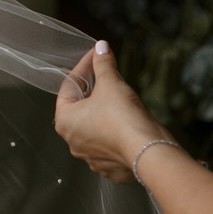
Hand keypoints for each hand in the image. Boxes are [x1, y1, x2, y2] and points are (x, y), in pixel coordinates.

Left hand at [54, 41, 171, 182]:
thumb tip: (101, 46)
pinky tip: (127, 122)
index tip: (95, 56)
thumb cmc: (123, 118)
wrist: (148, 152)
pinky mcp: (110, 167)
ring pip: (95, 127)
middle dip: (93, 90)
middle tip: (105, 75)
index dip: (83, 68)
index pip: (68, 87)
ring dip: (104, 112)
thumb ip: (103, 64)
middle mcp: (73, 142)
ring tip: (119, 98)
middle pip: (80, 108)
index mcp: (65, 121)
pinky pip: (110, 144)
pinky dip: (116, 131)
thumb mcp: (111, 84)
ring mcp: (91, 157)